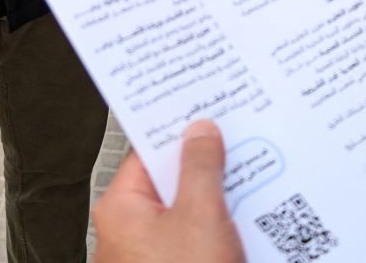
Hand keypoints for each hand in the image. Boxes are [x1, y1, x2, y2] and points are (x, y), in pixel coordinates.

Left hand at [95, 120, 244, 262]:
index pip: (149, 152)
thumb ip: (201, 168)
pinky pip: (193, 237)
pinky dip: (214, 231)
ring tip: (244, 194)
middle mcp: (128, 228)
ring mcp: (148, 250)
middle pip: (170, 182)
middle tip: (234, 155)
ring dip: (214, 204)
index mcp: (121, 207)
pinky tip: (239, 228)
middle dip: (204, 170)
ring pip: (186, 213)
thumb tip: (201, 133)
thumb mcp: (200, 217)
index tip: (204, 116)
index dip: (180, 133)